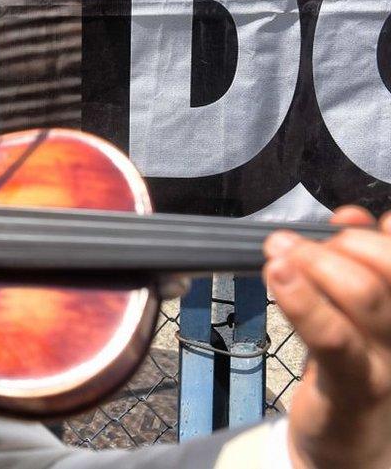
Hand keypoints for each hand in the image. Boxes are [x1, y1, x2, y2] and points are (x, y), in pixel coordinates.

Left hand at [264, 207, 390, 468]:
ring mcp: (389, 358)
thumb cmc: (350, 360)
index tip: (339, 222)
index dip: (371, 229)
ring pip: (364, 294)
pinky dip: (303, 301)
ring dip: (312, 262)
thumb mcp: (352, 306)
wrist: (349, 441)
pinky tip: (278, 275)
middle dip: (338, 243)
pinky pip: (333, 338)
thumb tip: (350, 214)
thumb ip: (354, 259)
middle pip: (387, 265)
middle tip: (290, 244)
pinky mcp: (356, 386)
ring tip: (276, 253)